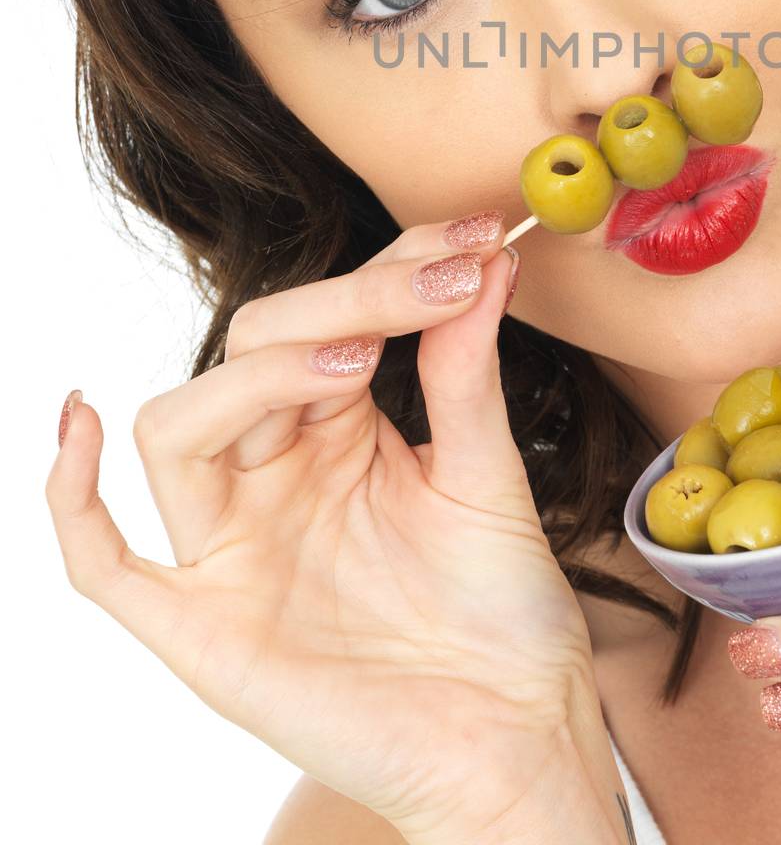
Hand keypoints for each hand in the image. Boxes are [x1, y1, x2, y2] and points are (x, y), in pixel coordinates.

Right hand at [46, 216, 600, 842]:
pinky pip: (101, 562)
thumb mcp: (486, 474)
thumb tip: (483, 256)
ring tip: (356, 363)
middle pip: (252, 352)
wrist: (517, 735)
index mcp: (335, 432)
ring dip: (257, 378)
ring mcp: (232, 549)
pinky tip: (82, 423)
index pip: (325, 321)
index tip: (469, 237)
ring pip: (179, 428)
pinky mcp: (202, 628)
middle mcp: (272, 478)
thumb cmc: (502, 610)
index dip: (389, 269)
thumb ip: (466, 371)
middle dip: (342, 304)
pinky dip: (72, 494)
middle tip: (437, 286)